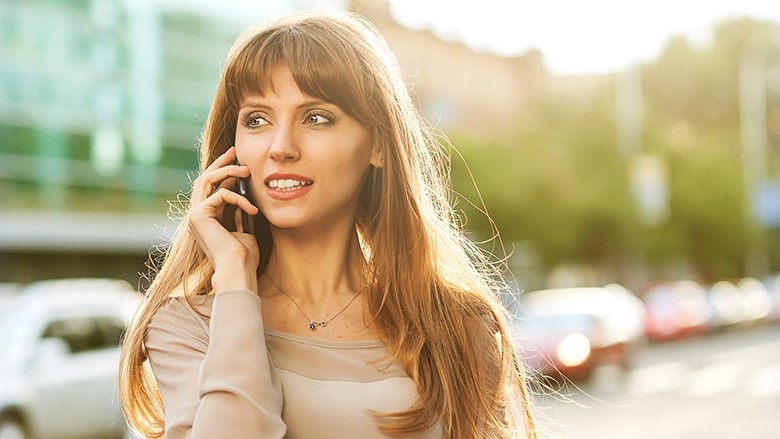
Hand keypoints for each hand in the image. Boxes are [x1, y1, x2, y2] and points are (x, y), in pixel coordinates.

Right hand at [187, 146, 259, 291]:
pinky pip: (220, 195)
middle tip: (235, 152)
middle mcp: (195, 216)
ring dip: (228, 172)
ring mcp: (194, 216)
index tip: (237, 160)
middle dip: (220, 163)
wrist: (238, 270)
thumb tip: (244, 194)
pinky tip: (252, 209)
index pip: (209, 187)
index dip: (221, 171)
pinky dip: (239, 199)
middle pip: (203, 179)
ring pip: (207, 181)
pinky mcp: (198, 216)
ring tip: (247, 171)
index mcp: (205, 219)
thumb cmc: (244, 256)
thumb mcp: (244, 228)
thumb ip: (239, 212)